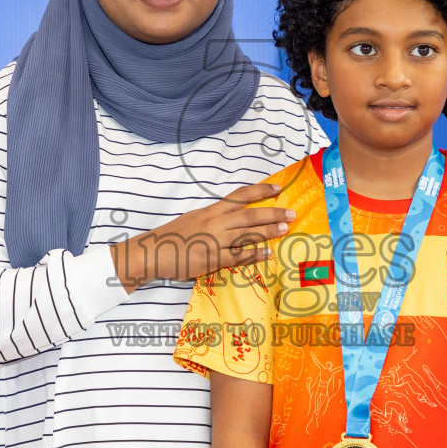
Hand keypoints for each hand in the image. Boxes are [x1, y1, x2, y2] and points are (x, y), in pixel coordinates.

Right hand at [111, 183, 294, 291]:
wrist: (155, 252)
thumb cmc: (174, 236)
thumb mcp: (195, 219)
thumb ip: (215, 218)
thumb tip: (233, 217)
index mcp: (212, 210)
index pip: (240, 195)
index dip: (261, 191)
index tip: (278, 189)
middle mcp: (216, 222)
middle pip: (250, 214)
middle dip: (273, 212)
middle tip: (291, 212)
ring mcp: (215, 240)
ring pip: (248, 233)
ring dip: (269, 231)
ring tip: (285, 228)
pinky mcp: (213, 258)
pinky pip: (239, 255)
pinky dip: (255, 253)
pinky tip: (267, 252)